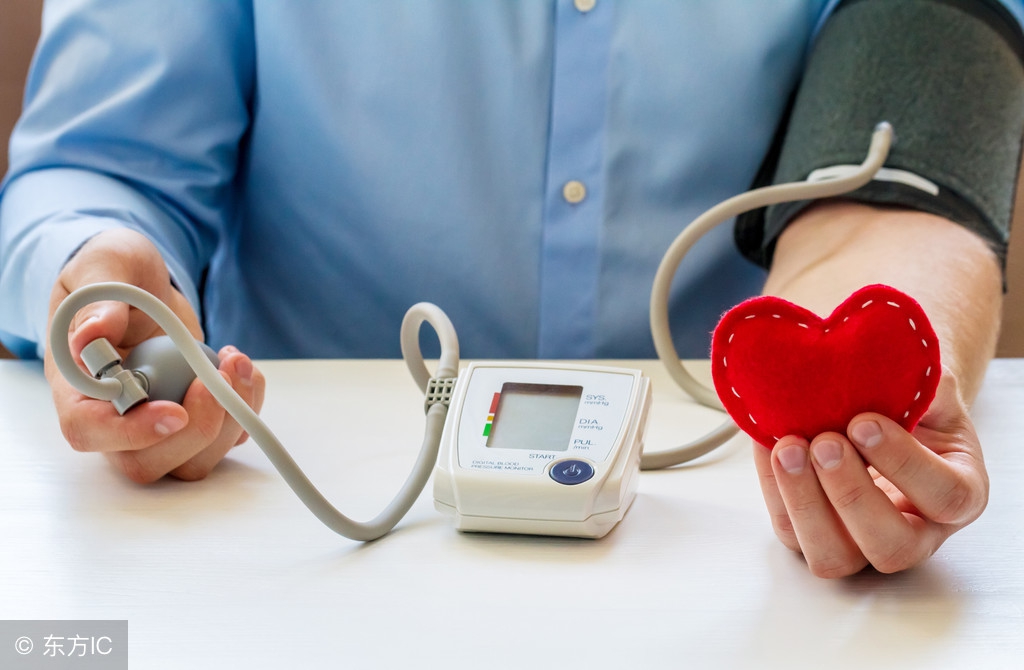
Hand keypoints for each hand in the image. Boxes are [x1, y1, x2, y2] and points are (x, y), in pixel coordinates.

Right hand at [43, 228, 265, 482]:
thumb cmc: (115, 275)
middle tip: (219, 377)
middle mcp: (113, 417)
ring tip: (234, 361)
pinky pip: (227, 438)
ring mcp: (156, 425)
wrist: (147, 284)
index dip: (130, 433)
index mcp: (77, 386)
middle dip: (198, 428)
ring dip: (230, 419)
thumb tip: (94, 334)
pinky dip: (246, 406)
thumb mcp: (105, 267)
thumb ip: (100, 300)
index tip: (175, 413)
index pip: (87, 431)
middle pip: (146, 463)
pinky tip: (239, 365)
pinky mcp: (195, 419)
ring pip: (193, 461)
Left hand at [753, 369, 987, 577]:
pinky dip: (773, 488)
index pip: (944, 497)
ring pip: (833, 556)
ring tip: (787, 448)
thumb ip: (917, 382)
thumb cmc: (910, 406)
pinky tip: (767, 445)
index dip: (903, 463)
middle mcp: (915, 531)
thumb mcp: (927, 388)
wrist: (881, 413)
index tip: (865, 422)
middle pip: (889, 546)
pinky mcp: (817, 536)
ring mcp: (861, 542)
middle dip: (850, 494)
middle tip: (824, 442)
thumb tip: (878, 365)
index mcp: (957, 493)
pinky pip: (790, 531)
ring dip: (804, 502)